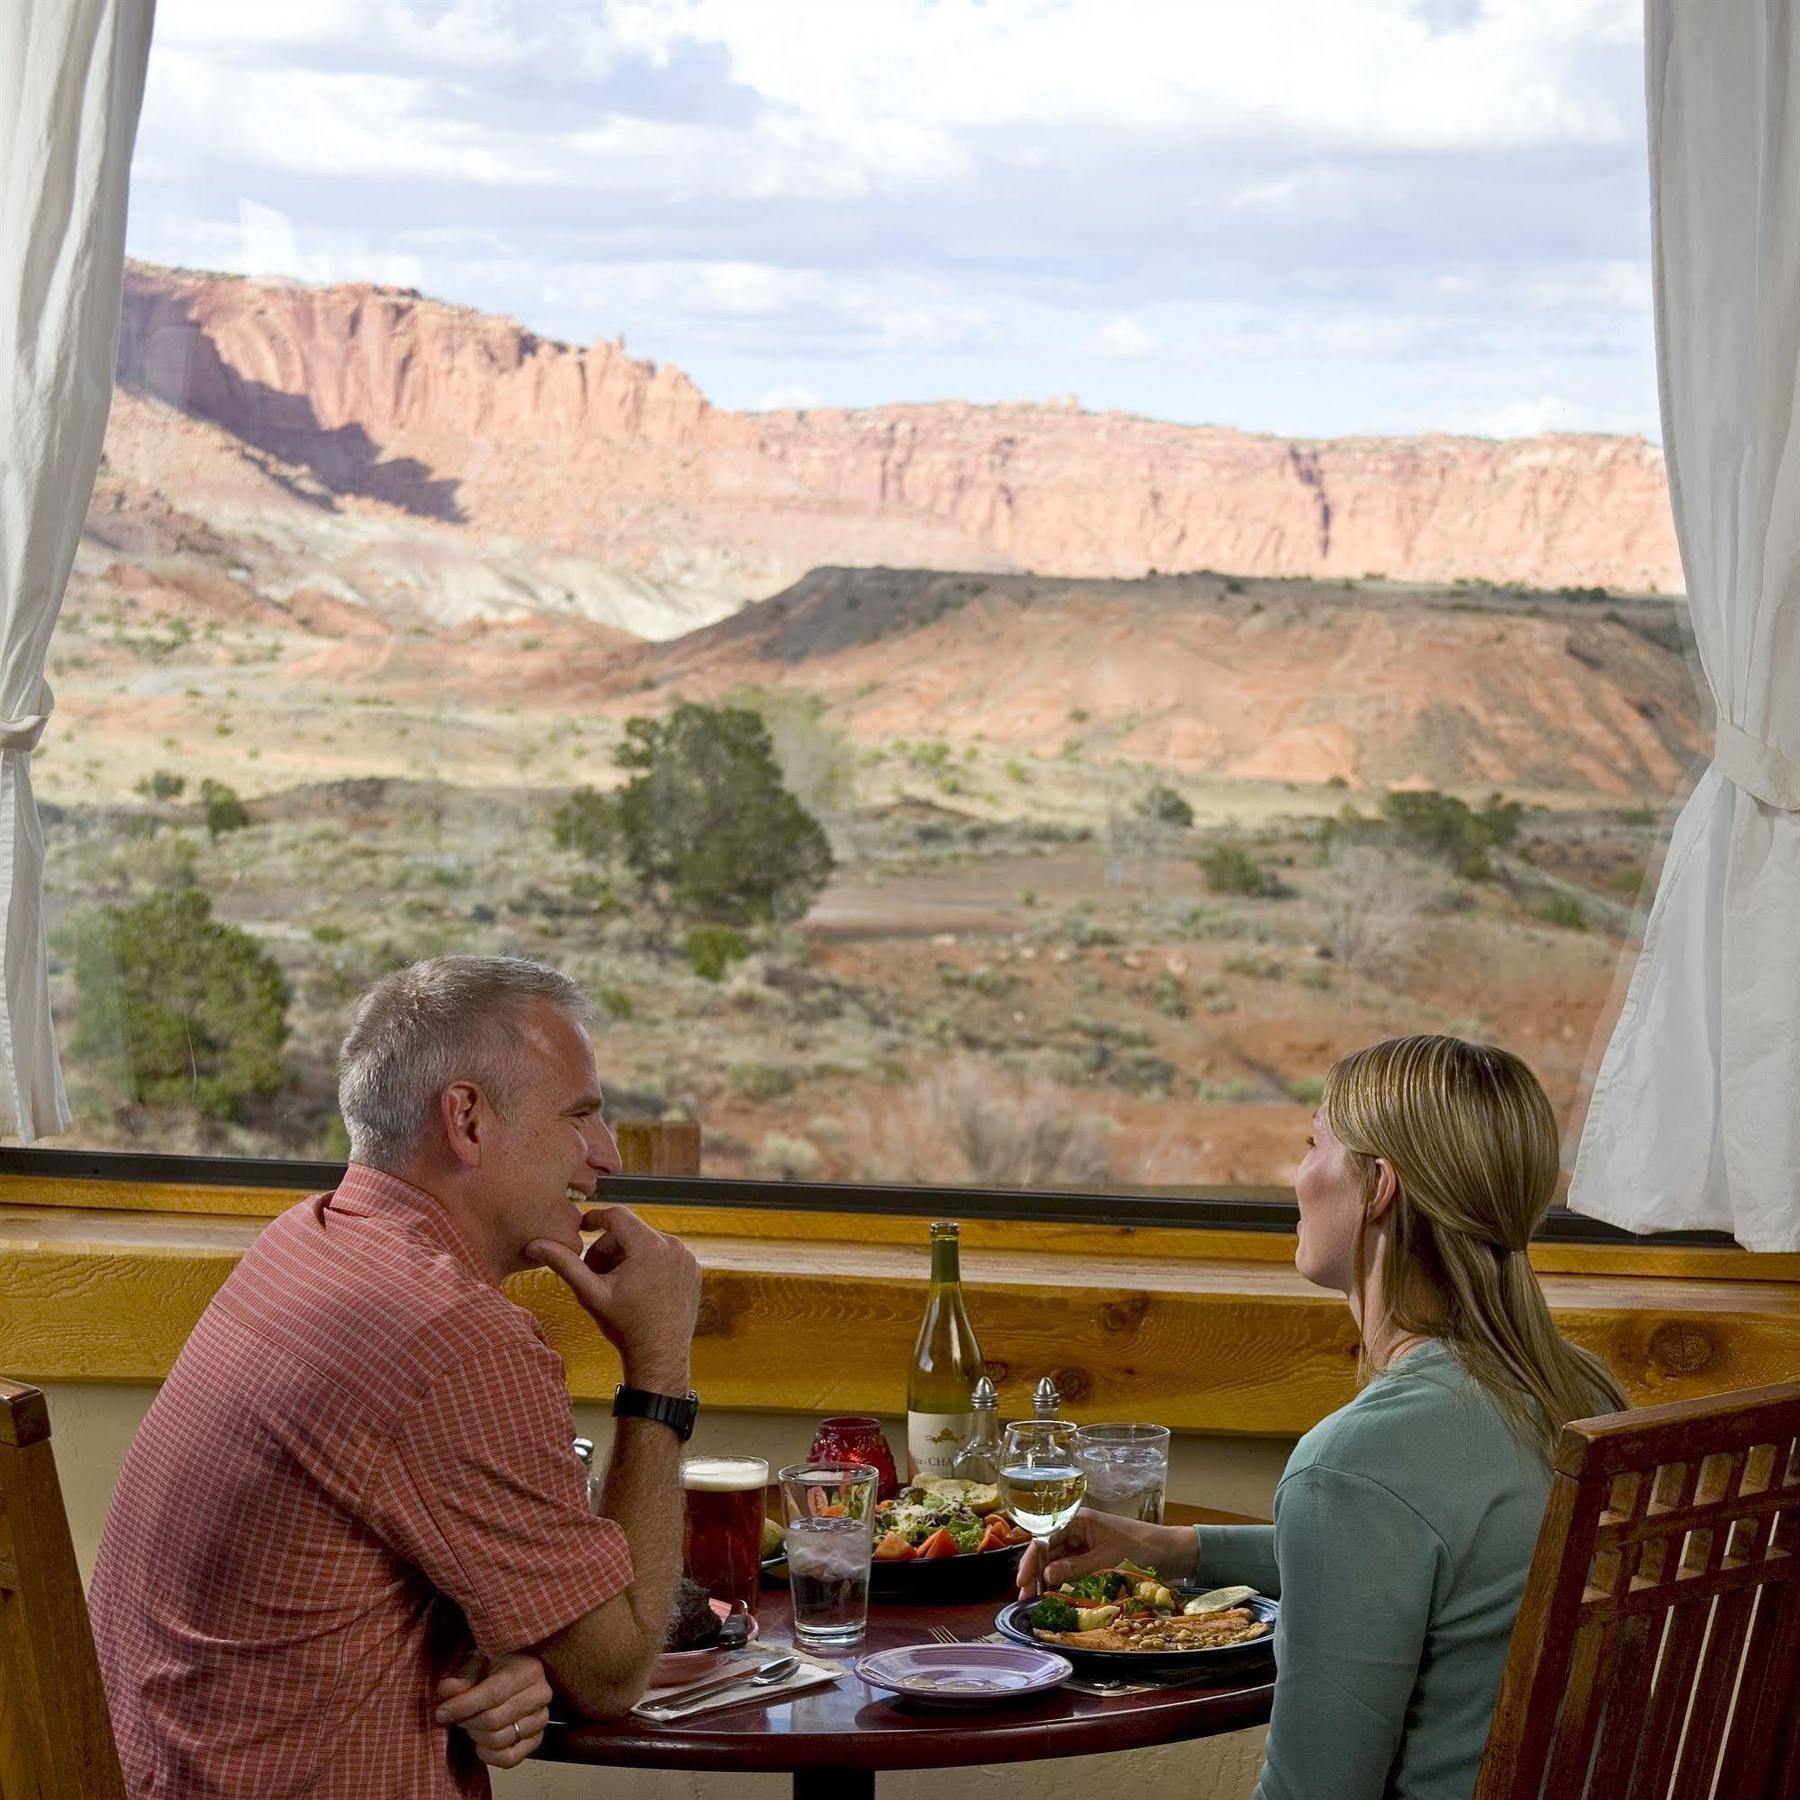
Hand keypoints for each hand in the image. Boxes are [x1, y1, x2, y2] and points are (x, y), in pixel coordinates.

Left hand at [435, 1651, 552, 1769]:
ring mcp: (541, 1719)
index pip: (494, 1693)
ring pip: (500, 1740)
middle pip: (494, 1720)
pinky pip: (509, 1759)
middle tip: (455, 1718)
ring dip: (476, 1737)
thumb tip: (447, 1689)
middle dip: (467, 1722)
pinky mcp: (537, 1740)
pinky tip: (480, 1743)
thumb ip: (462, 1677)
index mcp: (529, 1669)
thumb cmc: (496, 1668)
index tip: (442, 1712)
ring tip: (470, 1725)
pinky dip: (489, 1756)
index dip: (464, 1706)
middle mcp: (541, 1694)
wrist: (516, 1679)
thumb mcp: (479, 1664)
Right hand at [525, 1205, 699, 1388]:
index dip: (595, 1219)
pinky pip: (665, 1255)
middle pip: (632, 1231)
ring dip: (628, 1256)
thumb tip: (535, 1245)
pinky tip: (637, 1288)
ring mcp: (686, 1258)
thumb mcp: (590, 1293)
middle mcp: (673, 1246)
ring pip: (648, 1243)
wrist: (660, 1356)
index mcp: (649, 1246)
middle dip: (610, 1248)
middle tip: (595, 1273)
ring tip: (615, 1283)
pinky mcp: (693, 1269)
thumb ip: (564, 1264)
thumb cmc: (625, 1326)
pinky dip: (648, 1264)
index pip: (618, 1216)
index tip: (581, 1228)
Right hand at [1016, 1507, 1196, 1595]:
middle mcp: (1079, 1529)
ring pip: (1059, 1561)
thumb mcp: (1105, 1560)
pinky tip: (1057, 1596)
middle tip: (1025, 1598)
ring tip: (1037, 1602)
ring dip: (1048, 1579)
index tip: (1023, 1583)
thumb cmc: (1140, 1549)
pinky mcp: (1095, 1556)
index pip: (1045, 1538)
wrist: (1170, 1552)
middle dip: (1036, 1573)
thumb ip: (1074, 1569)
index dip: (1031, 1560)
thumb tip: (1045, 1575)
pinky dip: (1063, 1581)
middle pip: (1048, 1550)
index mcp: (1079, 1520)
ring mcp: (1086, 1543)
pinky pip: (1072, 1568)